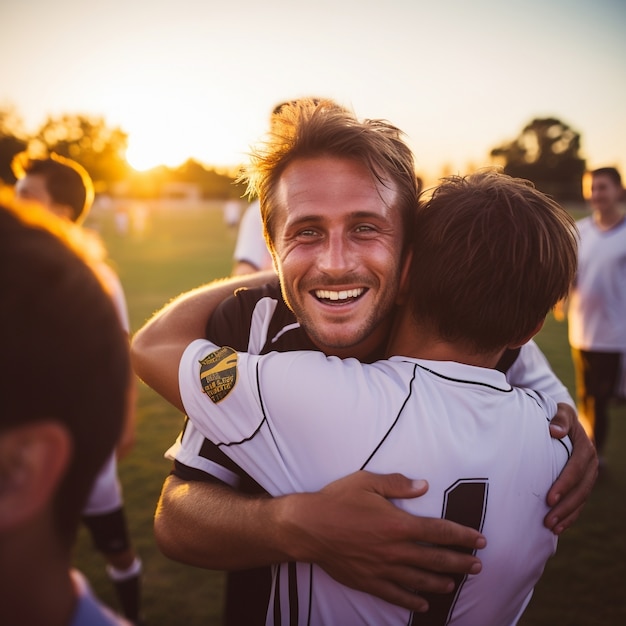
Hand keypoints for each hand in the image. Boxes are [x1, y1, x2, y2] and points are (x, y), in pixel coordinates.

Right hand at [278, 470, 484, 612]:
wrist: (309, 527)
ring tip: (455, 583)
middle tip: (477, 566)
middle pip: (436, 558)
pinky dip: (412, 600)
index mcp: (398, 524)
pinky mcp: (369, 581)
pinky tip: (423, 603)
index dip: (462, 536)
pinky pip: (396, 595)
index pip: (439, 531)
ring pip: (420, 579)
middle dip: (460, 562)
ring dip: (441, 581)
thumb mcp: (366, 482)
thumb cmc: (337, 501)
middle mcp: (396, 550)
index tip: (479, 540)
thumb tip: (423, 486)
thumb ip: (397, 484)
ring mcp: (383, 569)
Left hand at [546, 403, 597, 533]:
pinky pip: (579, 502)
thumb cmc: (558, 416)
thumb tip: (555, 431)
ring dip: (567, 515)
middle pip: (579, 490)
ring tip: (551, 527)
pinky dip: (570, 516)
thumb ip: (559, 419)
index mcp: (585, 449)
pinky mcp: (582, 483)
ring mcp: (588, 476)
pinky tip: (558, 528)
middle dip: (564, 506)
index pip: (575, 470)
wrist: (565, 421)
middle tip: (547, 519)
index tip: (549, 498)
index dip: (563, 485)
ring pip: (580, 499)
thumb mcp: (561, 412)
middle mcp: (590, 465)